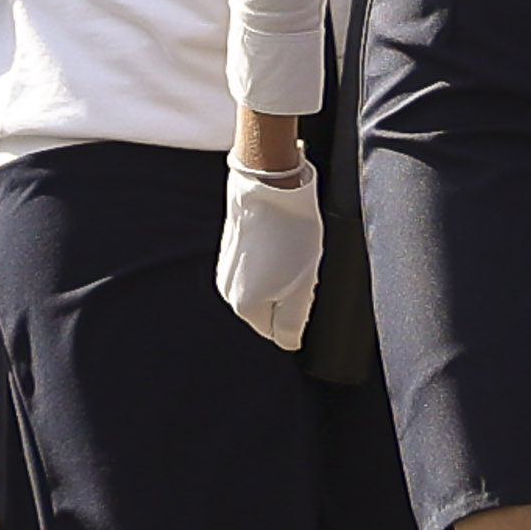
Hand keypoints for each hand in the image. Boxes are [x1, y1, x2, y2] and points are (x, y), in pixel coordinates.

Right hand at [217, 162, 323, 349]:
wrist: (269, 185)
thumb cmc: (290, 232)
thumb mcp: (304, 285)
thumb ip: (295, 322)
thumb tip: (290, 344)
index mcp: (245, 306)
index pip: (278, 330)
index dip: (298, 310)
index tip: (303, 284)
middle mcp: (228, 291)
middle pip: (270, 308)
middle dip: (289, 293)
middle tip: (300, 265)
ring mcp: (226, 268)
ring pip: (264, 285)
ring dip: (281, 274)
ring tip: (290, 247)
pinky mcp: (230, 248)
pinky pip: (257, 265)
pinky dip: (272, 257)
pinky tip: (279, 238)